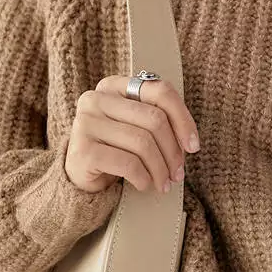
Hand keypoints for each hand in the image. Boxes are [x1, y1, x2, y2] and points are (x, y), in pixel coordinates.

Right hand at [64, 74, 199, 194]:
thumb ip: (157, 119)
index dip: (183, 119)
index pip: (160, 91)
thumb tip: (189, 140)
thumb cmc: (114, 148)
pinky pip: (128, 163)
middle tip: (178, 173)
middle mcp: (96, 99)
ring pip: (143, 143)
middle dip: (173, 151)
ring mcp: (86, 123)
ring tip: (164, 183)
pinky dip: (143, 178)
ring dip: (160, 169)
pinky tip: (144, 185)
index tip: (193, 146)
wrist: (78, 175)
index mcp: (113, 86)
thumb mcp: (135, 126)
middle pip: (154, 119)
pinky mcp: (83, 150)